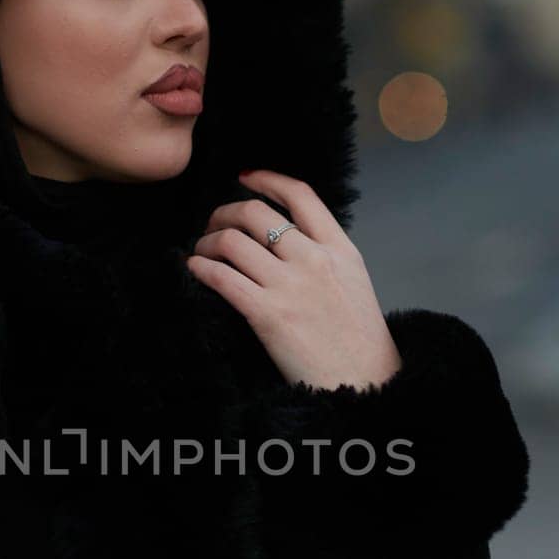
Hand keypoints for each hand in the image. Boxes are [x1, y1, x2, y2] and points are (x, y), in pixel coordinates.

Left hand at [186, 169, 402, 390]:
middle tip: (213, 224)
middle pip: (255, 213)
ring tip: (201, 252)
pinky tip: (195, 269)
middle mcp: (313, 260)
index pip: (300, 195)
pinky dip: (201, 268)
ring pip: (231, 242)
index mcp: (339, 248)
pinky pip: (221, 277)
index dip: (266, 179)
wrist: (363, 382)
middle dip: (224, 212)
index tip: (244, 177)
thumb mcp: (353, 281)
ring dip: (206, 243)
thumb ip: (325, 254)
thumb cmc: (358, 340)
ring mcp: (289, 286)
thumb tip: (287, 237)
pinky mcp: (267, 314)